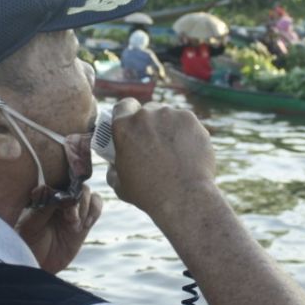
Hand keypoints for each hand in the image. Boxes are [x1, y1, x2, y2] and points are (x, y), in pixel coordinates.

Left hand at [15, 185, 101, 273]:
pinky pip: (96, 207)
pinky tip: (84, 225)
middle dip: (76, 200)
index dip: (67, 185)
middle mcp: (61, 198)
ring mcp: (74, 209)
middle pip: (77, 185)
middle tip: (69, 218)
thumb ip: (43, 207)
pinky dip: (94, 212)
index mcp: (45, 194)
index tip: (65, 198)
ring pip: (89, 194)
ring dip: (84, 207)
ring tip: (74, 225)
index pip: (60, 178)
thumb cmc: (27, 241)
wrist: (37, 262)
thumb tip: (55, 191)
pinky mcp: (84, 221)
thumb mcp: (30, 223)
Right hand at [105, 98, 216, 222]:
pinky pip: (185, 122)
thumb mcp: (119, 184)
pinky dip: (186, 133)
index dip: (127, 114)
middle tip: (155, 143)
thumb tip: (114, 161)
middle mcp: (145, 115)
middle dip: (150, 123)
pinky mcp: (190, 120)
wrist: (183, 197)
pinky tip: (187, 150)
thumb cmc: (148, 194)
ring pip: (168, 116)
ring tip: (174, 151)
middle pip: (147, 111)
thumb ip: (114, 167)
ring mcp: (170, 115)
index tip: (133, 124)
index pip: (123, 107)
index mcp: (123, 126)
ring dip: (168, 127)